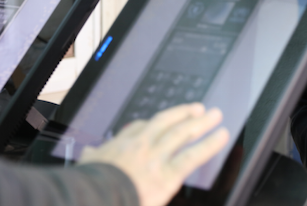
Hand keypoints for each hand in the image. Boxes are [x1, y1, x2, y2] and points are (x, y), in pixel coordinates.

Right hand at [79, 103, 228, 205]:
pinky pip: (192, 155)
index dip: (151, 124)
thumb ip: (91, 158)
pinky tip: (221, 136)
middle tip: (197, 109)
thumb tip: (88, 153)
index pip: (138, 128)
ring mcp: (156, 158)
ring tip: (215, 115)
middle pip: (165, 123)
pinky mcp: (168, 174)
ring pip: (182, 133)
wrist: (95, 197)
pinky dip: (209, 144)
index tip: (159, 122)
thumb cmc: (90, 187)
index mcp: (119, 146)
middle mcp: (140, 146)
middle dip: (182, 114)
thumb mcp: (85, 167)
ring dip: (201, 122)